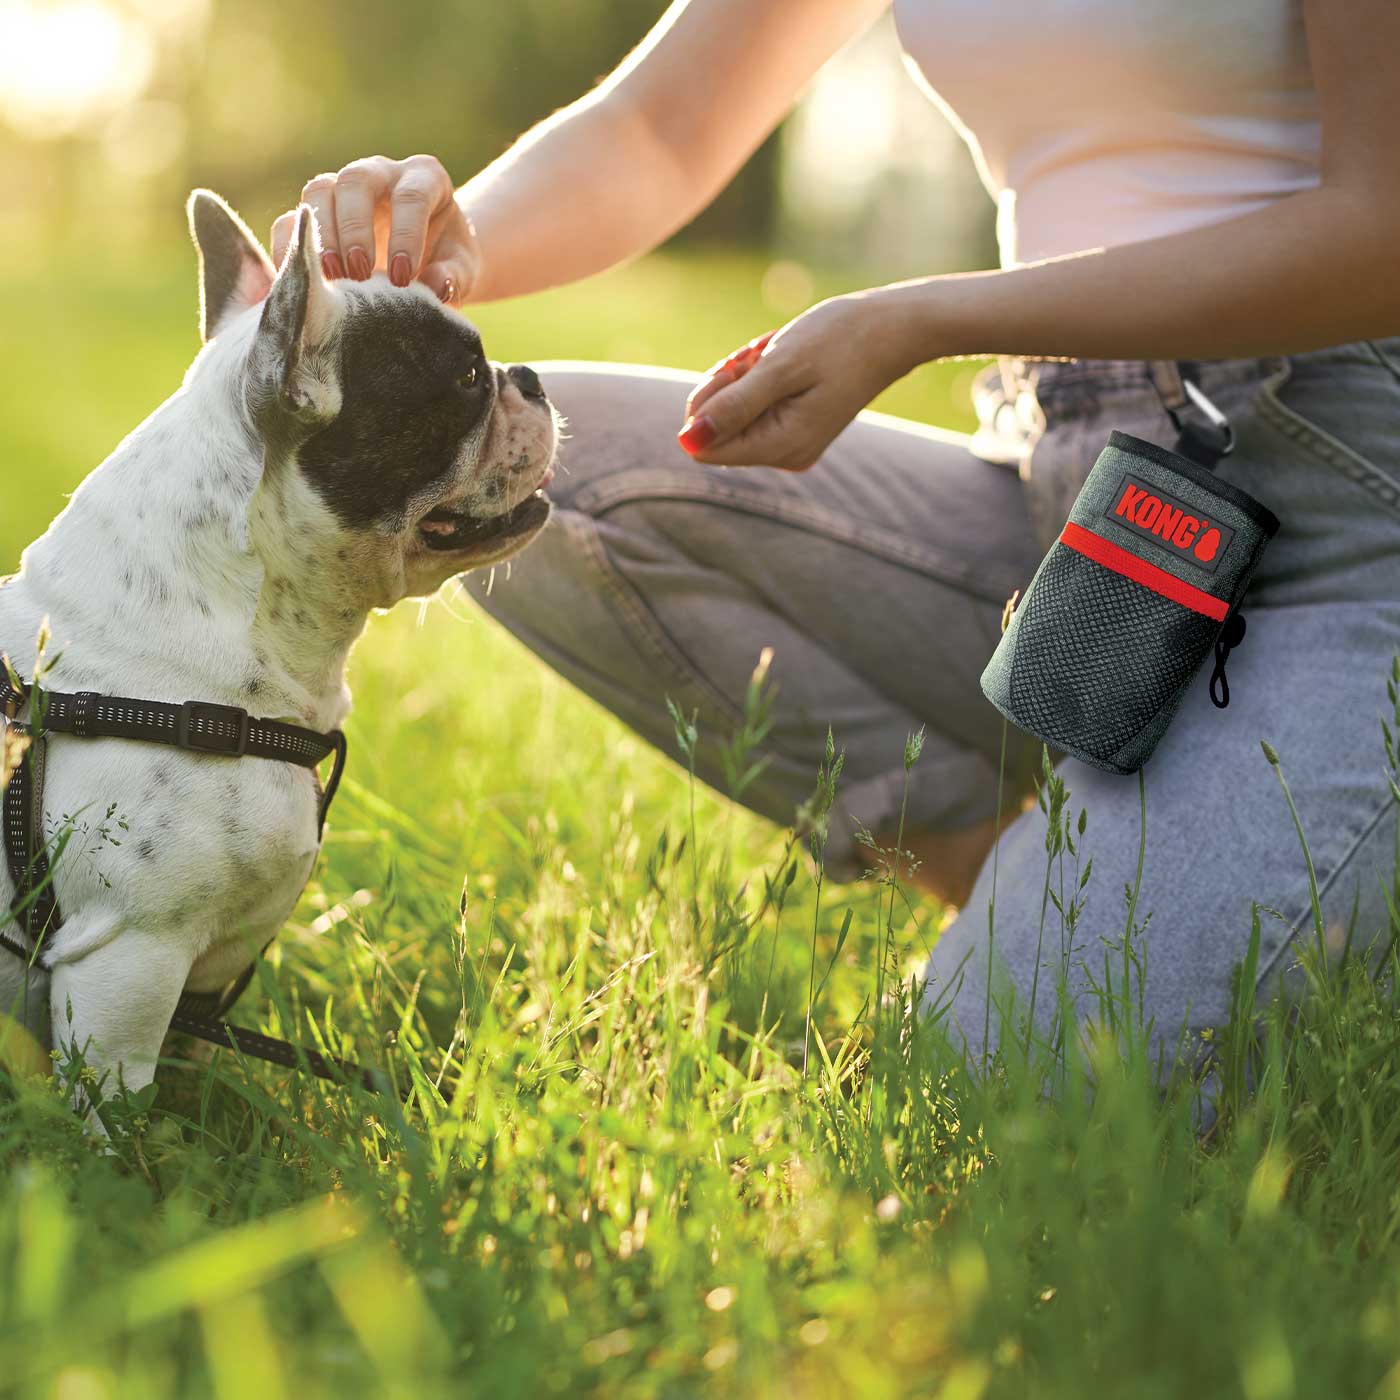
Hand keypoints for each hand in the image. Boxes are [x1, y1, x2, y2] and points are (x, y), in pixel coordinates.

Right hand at [271, 155, 479, 305]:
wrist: (428, 261)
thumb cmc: (447, 261)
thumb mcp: (461, 269)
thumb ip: (453, 277)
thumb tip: (437, 287)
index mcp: (425, 178)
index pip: (411, 196)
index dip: (405, 235)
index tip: (402, 278)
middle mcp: (381, 173)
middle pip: (356, 181)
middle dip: (355, 229)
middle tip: (360, 274)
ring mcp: (344, 188)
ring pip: (319, 191)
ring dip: (321, 236)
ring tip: (332, 278)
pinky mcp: (317, 212)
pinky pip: (293, 219)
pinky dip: (291, 248)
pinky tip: (300, 280)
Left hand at [677, 291, 918, 469]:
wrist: (891, 329)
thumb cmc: (839, 340)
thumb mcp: (779, 367)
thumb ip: (732, 405)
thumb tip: (687, 440)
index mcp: (781, 446)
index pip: (704, 446)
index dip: (707, 403)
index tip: (738, 370)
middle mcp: (785, 455)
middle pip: (717, 430)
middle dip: (727, 386)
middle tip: (760, 357)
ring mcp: (791, 443)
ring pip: (734, 413)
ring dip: (743, 376)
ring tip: (776, 354)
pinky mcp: (796, 428)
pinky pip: (754, 406)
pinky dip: (758, 377)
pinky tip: (781, 358)